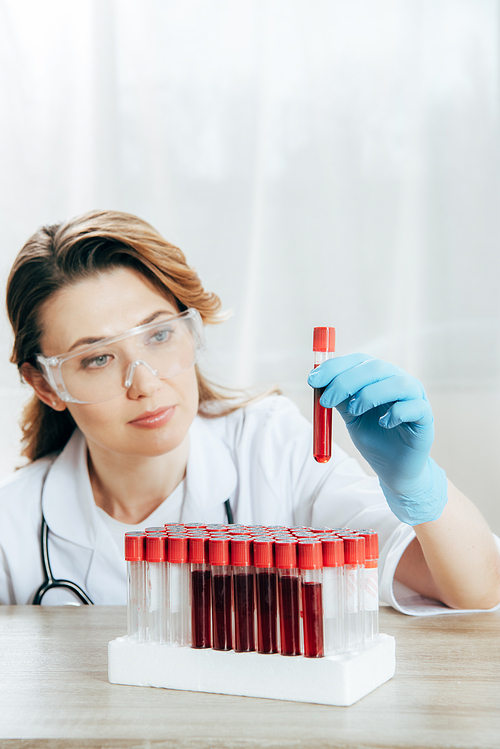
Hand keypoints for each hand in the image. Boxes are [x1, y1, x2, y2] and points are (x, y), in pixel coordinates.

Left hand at [307, 353, 447, 524]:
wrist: (394, 469)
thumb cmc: (373, 437)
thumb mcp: (350, 416)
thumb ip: (339, 398)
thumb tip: (317, 381)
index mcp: (379, 376)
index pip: (359, 360)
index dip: (335, 367)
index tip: (312, 381)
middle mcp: (398, 380)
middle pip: (376, 368)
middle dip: (346, 381)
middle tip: (326, 400)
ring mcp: (415, 397)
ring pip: (397, 383)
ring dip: (370, 394)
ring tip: (355, 411)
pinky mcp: (425, 417)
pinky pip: (414, 407)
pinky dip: (396, 412)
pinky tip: (384, 424)